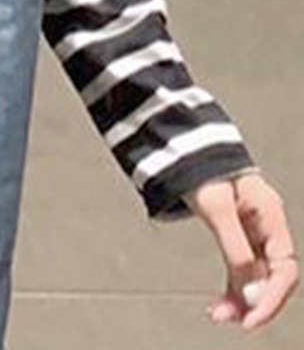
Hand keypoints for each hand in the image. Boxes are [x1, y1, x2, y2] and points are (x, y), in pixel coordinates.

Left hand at [181, 170, 297, 331]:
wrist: (179, 144)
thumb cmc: (200, 166)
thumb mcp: (217, 207)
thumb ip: (236, 249)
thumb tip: (250, 292)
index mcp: (270, 215)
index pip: (285, 269)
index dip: (271, 297)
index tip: (250, 318)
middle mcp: (266, 226)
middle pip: (272, 276)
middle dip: (254, 301)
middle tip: (230, 319)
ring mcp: (252, 231)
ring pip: (256, 276)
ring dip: (240, 298)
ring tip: (219, 314)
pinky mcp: (236, 233)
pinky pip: (241, 267)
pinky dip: (233, 286)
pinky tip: (221, 302)